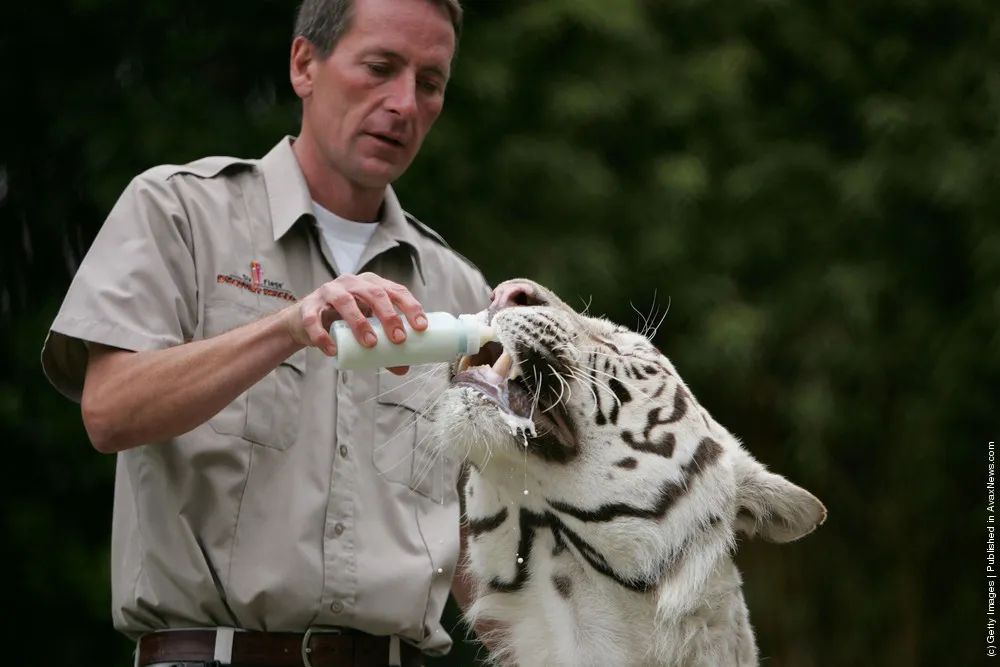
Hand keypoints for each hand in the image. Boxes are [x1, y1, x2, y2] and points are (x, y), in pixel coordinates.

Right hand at [283, 272, 427, 374]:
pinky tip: (333, 350)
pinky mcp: (308, 308)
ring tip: (370, 344)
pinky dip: (323, 336)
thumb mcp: (367, 329)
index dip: (410, 307)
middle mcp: (350, 283)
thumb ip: (384, 347)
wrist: (306, 321)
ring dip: (359, 323)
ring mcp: (328, 292)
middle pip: (373, 293)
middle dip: (389, 315)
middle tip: (398, 339)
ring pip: (345, 302)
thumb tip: (404, 368)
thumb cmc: (344, 321)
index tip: (421, 327)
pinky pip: (314, 320)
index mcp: (370, 284)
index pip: (395, 290)